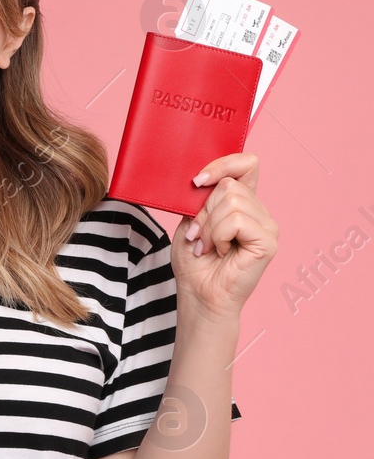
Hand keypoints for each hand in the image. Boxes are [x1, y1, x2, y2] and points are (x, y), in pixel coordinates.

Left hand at [173, 152, 278, 319]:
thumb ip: (201, 198)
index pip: (247, 164)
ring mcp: (267, 226)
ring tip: (207, 246)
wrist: (199, 295)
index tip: (197, 180)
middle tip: (198, 236)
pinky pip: (236, 221)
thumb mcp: (191, 221)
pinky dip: (218, 236)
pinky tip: (220, 252)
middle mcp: (259, 211)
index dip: (224, 163)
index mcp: (243, 203)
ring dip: (209, 226)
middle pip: (229, 185)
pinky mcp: (268, 241)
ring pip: (231, 201)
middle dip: (203, 211)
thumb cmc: (194, 262)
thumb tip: (203, 178)